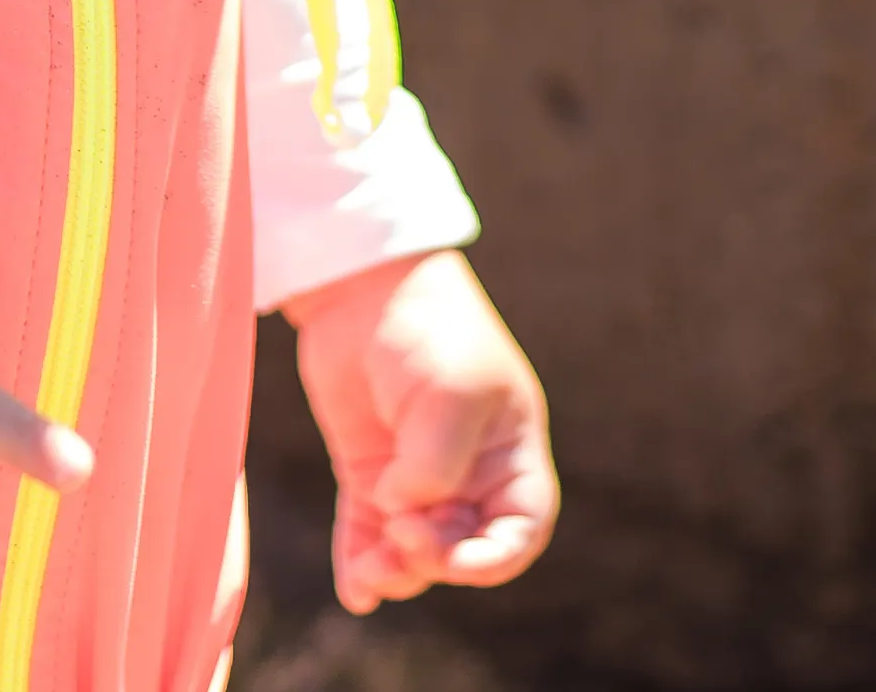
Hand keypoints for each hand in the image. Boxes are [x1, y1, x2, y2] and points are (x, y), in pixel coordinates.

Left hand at [283, 248, 556, 612]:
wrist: (361, 283)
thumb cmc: (427, 327)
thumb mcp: (451, 391)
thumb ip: (435, 463)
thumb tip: (400, 513)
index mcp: (509, 451)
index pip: (520, 528)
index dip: (496, 558)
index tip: (461, 559)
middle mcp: (468, 472)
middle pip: (463, 546)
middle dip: (436, 558)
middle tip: (403, 535)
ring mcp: (415, 474)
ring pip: (415, 549)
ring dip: (397, 570)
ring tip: (372, 569)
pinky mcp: (368, 470)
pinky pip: (367, 532)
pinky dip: (361, 564)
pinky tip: (356, 592)